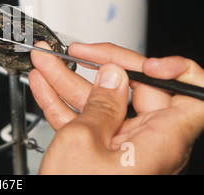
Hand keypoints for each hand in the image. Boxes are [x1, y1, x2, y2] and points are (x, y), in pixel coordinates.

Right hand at [28, 42, 203, 173]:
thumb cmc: (76, 191)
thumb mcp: (83, 140)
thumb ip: (101, 104)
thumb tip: (113, 78)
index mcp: (161, 140)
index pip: (193, 95)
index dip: (177, 72)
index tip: (148, 62)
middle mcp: (150, 145)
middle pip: (135, 92)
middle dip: (99, 68)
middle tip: (75, 53)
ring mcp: (124, 151)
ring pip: (102, 106)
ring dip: (71, 84)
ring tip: (46, 65)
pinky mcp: (103, 157)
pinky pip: (87, 123)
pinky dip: (66, 105)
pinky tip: (46, 88)